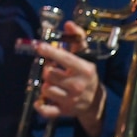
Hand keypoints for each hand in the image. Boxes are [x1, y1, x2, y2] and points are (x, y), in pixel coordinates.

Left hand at [35, 21, 105, 136]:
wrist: (96, 102)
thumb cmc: (87, 74)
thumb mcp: (85, 56)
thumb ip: (77, 38)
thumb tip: (68, 24)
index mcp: (84, 70)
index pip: (65, 59)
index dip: (50, 51)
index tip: (40, 46)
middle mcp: (77, 86)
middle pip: (49, 74)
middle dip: (47, 69)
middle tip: (52, 69)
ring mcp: (71, 100)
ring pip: (45, 89)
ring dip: (45, 84)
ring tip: (53, 82)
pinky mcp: (64, 112)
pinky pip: (47, 110)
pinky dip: (41, 106)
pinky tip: (40, 101)